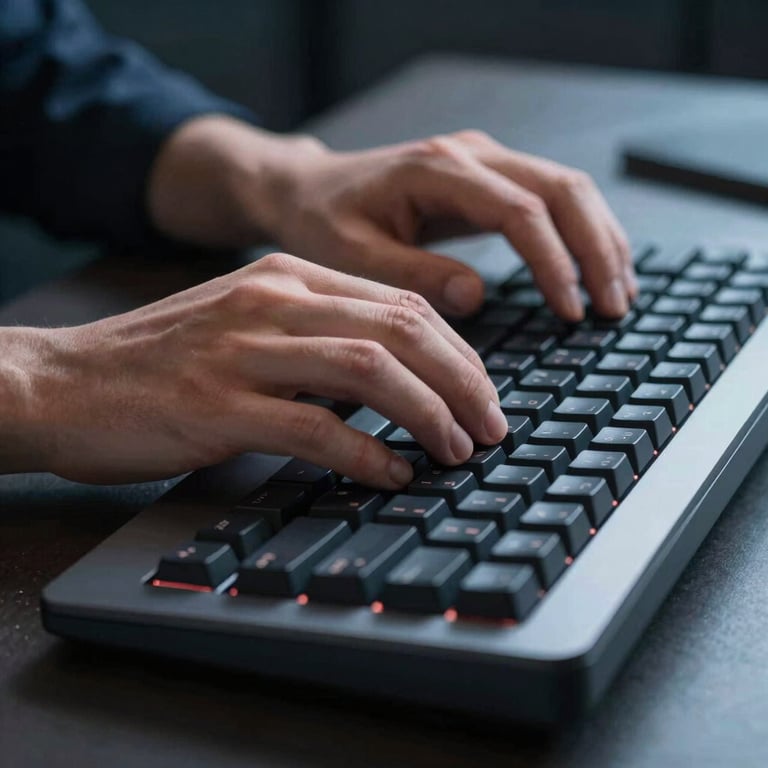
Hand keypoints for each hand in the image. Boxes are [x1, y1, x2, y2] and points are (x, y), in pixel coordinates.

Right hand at [3, 254, 506, 485]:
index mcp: (285, 277)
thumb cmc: (160, 361)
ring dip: (429, 414)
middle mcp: (271, 300)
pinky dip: (366, 453)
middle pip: (401, 328)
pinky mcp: (217, 404)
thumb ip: (313, 339)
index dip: (457, 351)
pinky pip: (314, 426)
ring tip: (458, 451)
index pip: (400, 302)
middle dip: (463, 381)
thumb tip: (389, 383)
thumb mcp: (245, 326)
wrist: (63, 380)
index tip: (482, 392)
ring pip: (370, 370)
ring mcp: (243, 350)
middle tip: (492, 426)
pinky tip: (393, 473)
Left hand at [150, 119, 634, 320]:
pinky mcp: (487, 179)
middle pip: (562, 190)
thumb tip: (475, 297)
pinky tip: (593, 270)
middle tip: (613, 308)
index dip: (554, 263)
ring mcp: (483, 162)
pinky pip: (550, 199)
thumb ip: (412, 275)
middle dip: (596, 250)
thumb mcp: (353, 256)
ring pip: (567, 189)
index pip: (521, 211)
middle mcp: (470, 155)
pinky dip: (580, 235)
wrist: (307, 190)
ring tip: (618, 294)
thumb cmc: (322, 222)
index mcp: (438, 170)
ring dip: (600, 240)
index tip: (570, 312)